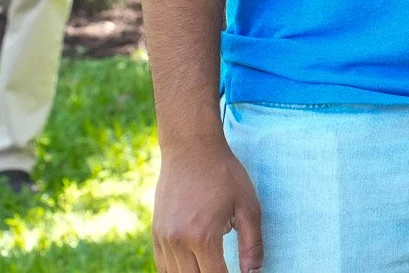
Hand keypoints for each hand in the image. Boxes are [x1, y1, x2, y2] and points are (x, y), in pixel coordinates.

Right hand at [153, 140, 262, 272]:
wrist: (191, 148)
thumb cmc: (223, 174)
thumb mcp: (248, 206)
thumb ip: (252, 244)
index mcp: (202, 236)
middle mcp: (178, 241)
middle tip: (224, 268)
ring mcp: (163, 238)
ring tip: (212, 266)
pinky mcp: (155, 233)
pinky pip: (162, 265)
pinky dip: (177, 271)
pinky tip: (193, 266)